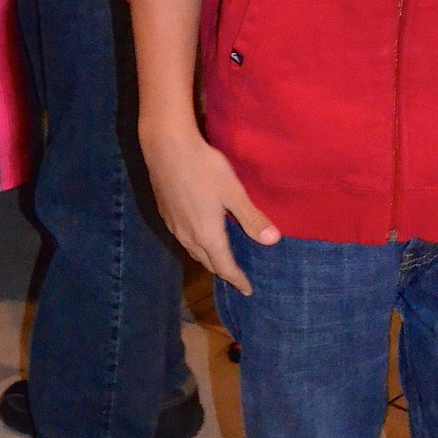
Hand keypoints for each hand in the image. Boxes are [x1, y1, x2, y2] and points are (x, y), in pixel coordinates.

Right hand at [140, 122, 279, 292]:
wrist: (166, 148)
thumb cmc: (205, 168)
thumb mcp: (234, 192)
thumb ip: (252, 218)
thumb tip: (273, 241)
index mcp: (207, 235)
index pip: (224, 267)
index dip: (237, 279)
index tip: (247, 290)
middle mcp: (187, 236)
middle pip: (207, 261)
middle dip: (223, 270)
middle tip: (236, 276)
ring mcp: (173, 225)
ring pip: (193, 250)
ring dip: (208, 258)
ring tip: (219, 258)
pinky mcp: (164, 212)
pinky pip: (183, 238)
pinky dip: (195, 244)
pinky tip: (198, 233)